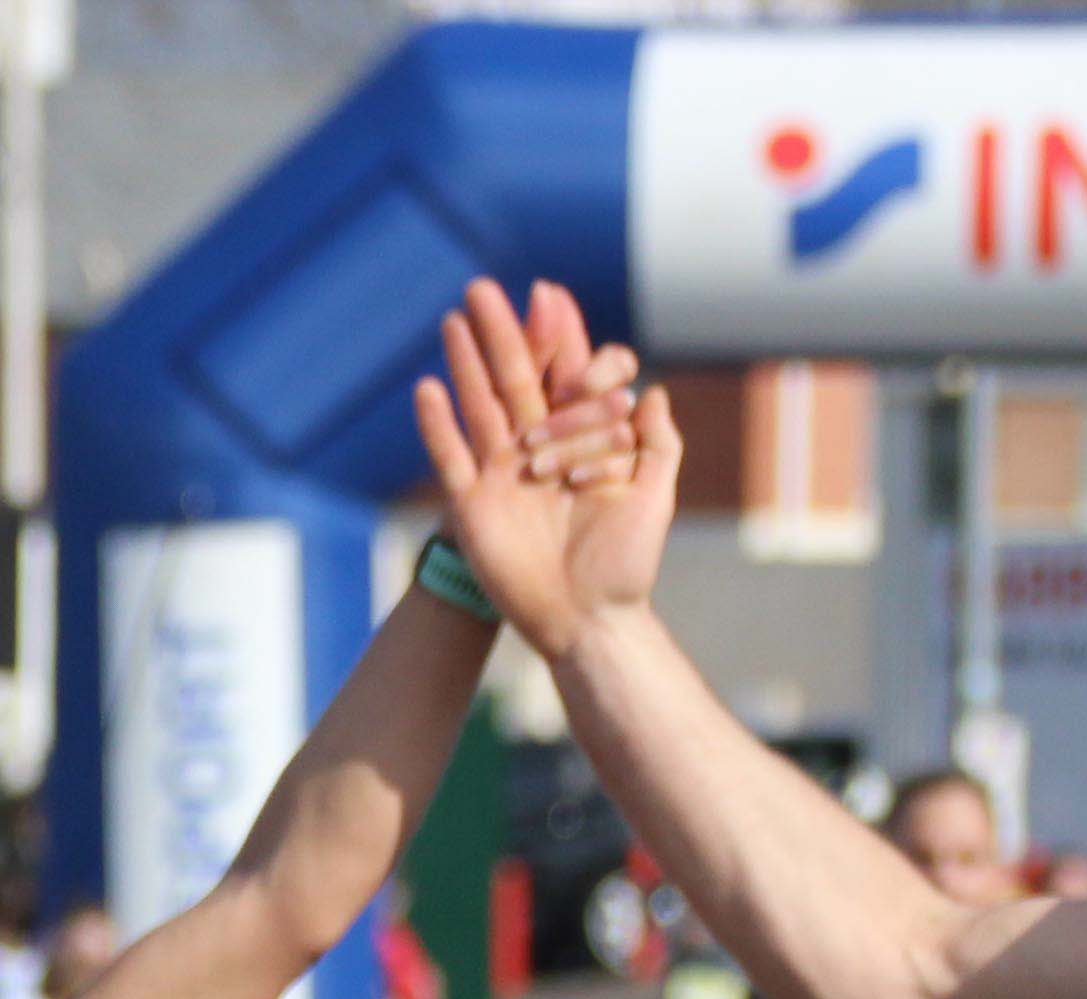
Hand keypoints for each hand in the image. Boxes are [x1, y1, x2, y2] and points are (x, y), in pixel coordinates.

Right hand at [414, 277, 678, 656]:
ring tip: (454, 319)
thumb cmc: (626, 566)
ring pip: (480, 407)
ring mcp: (501, 476)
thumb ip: (659, 444)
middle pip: (516, 380)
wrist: (586, 622)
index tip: (553, 298)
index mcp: (580, 443)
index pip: (567, 377)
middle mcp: (538, 452)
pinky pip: (451, 458)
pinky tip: (427, 387)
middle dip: (501, 333)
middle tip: (484, 287)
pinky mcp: (473, 507)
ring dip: (465, 364)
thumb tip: (652, 390)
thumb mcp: (653, 499)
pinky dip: (437, 425)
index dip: (559, 337)